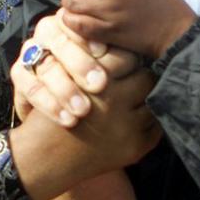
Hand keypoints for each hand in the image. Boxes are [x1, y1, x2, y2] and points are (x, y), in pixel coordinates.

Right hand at [10, 68, 159, 199]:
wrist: (43, 158)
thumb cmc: (51, 111)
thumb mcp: (61, 77)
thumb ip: (90, 58)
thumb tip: (120, 41)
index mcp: (95, 81)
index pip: (127, 56)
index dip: (124, 58)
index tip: (121, 61)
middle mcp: (113, 102)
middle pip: (144, 75)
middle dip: (137, 76)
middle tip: (130, 78)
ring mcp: (126, 127)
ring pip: (153, 98)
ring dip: (144, 97)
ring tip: (132, 97)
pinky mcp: (135, 148)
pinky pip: (156, 126)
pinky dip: (147, 120)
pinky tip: (134, 117)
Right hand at [12, 12, 141, 126]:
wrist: (56, 127)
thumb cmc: (94, 87)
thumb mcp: (107, 67)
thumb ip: (117, 57)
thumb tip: (140, 55)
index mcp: (72, 23)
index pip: (78, 22)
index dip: (89, 37)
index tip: (104, 53)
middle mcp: (49, 34)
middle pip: (61, 42)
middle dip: (80, 64)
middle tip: (100, 85)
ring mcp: (31, 53)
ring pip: (45, 64)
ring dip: (65, 88)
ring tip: (84, 110)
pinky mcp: (18, 75)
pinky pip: (28, 85)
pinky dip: (48, 104)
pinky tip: (67, 120)